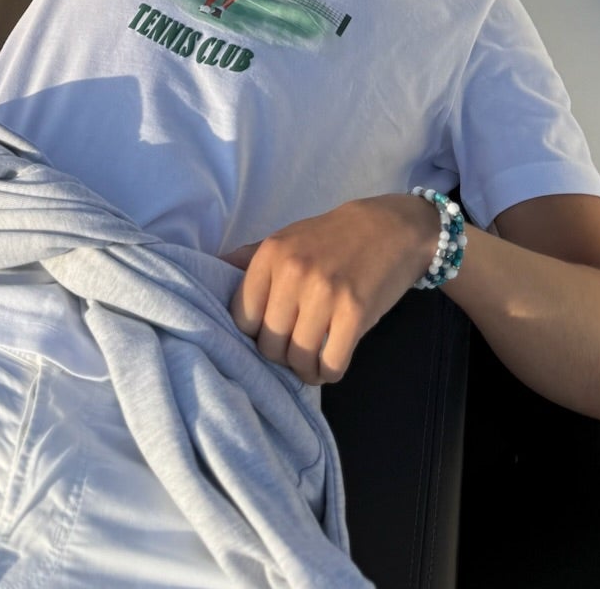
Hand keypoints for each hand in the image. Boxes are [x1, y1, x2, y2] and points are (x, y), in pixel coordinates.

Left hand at [228, 194, 438, 385]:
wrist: (389, 227)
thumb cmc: (331, 237)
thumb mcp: (287, 238)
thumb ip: (249, 258)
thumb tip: (210, 270)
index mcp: (271, 255)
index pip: (241, 318)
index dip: (253, 335)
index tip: (269, 334)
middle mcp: (294, 272)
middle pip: (269, 345)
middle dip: (281, 357)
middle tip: (295, 349)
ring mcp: (325, 293)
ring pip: (298, 359)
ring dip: (306, 370)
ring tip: (313, 360)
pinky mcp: (355, 312)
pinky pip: (330, 364)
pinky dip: (329, 372)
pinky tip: (332, 361)